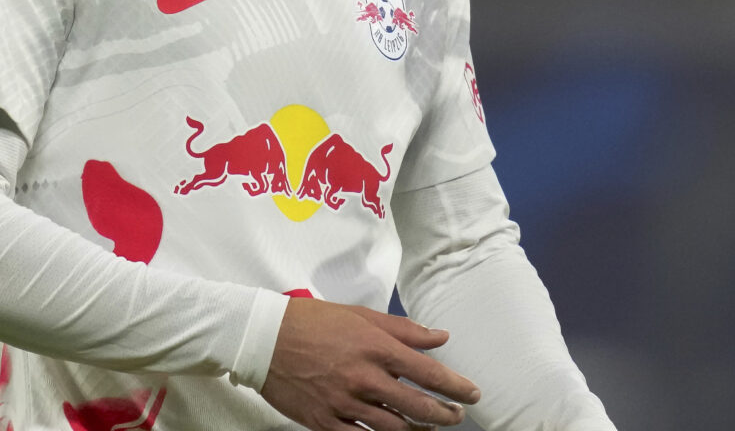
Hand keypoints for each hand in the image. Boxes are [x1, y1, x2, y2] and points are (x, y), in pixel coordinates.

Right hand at [259, 297, 481, 429]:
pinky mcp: (326, 422)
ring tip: (430, 428)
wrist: (263, 339)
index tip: (472, 393)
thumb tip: (439, 337)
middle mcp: (364, 378)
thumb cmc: (311, 322)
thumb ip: (403, 329)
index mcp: (375, 348)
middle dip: (445, 415)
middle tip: (457, 416)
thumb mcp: (360, 316)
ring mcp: (345, 403)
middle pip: (418, 407)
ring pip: (394, 429)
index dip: (457, 387)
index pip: (429, 374)